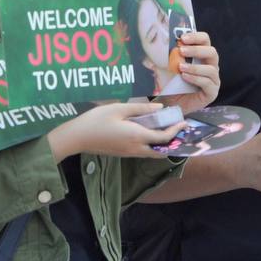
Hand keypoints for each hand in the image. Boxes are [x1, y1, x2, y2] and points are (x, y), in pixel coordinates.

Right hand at [47, 102, 186, 159]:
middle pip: (160, 151)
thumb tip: (160, 107)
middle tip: (177, 129)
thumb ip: (140, 109)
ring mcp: (129, 153)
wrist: (77, 137)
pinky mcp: (123, 153)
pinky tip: (149, 133)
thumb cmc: (96, 120)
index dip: (175, 131)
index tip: (183, 122)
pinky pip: (143, 152)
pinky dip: (151, 145)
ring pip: (152, 153)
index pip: (163, 138)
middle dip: (172, 142)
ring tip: (166, 129)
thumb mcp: (118, 109)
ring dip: (162, 144)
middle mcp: (135, 148)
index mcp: (137, 136)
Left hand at [158, 30, 219, 114]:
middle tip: (181, 50)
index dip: (196, 37)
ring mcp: (213, 80)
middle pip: (212, 52)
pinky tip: (184, 77)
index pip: (205, 40)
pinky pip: (208, 83)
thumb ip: (170, 55)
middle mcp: (211, 66)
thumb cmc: (171, 83)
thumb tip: (162, 42)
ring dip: (194, 67)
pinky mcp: (212, 93)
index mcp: (202, 56)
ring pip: (211, 69)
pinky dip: (196, 79)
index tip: (182, 38)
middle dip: (196, 50)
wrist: (169, 103)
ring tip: (180, 67)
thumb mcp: (169, 66)